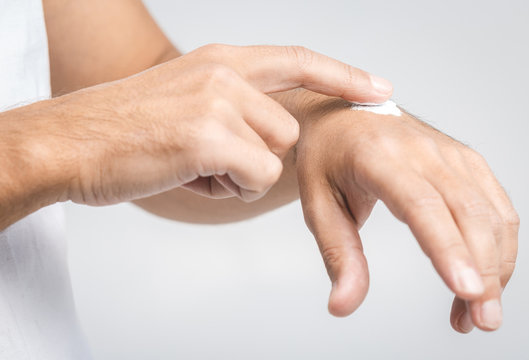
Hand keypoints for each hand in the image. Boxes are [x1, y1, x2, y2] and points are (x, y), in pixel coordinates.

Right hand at [49, 44, 391, 204]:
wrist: (68, 141)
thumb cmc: (126, 129)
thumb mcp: (186, 97)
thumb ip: (233, 104)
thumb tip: (275, 133)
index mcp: (220, 60)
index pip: (297, 59)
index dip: (341, 75)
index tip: (377, 88)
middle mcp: (223, 73)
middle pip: (288, 130)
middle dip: (258, 156)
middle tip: (208, 160)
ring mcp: (216, 101)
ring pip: (275, 156)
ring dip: (240, 175)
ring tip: (192, 166)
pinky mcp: (208, 136)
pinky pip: (255, 178)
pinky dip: (227, 190)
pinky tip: (187, 177)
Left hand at [295, 96, 518, 331]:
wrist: (342, 116)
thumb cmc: (327, 158)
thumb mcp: (317, 204)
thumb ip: (337, 254)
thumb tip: (343, 305)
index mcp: (377, 156)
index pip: (420, 205)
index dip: (447, 248)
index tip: (466, 290)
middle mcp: (421, 150)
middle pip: (467, 213)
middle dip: (484, 271)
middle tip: (482, 321)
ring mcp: (449, 152)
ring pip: (490, 212)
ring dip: (497, 266)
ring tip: (479, 313)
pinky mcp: (465, 160)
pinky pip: (496, 205)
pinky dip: (500, 246)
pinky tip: (486, 278)